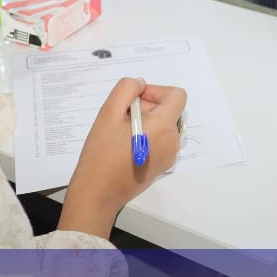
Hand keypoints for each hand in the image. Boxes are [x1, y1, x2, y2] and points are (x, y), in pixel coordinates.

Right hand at [59, 77, 186, 238]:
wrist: (99, 192)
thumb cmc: (102, 153)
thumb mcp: (108, 113)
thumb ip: (126, 89)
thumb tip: (140, 84)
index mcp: (164, 126)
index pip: (177, 95)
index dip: (156, 91)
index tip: (135, 100)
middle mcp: (173, 141)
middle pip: (169, 110)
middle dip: (147, 107)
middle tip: (121, 118)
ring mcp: (169, 156)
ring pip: (163, 125)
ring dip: (145, 122)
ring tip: (121, 134)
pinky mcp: (162, 166)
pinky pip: (160, 141)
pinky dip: (146, 137)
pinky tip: (125, 147)